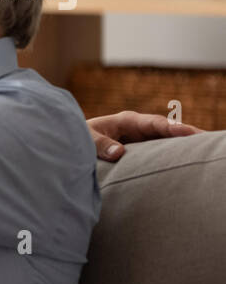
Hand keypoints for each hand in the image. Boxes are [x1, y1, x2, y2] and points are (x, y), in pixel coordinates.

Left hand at [86, 110, 203, 160]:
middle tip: (210, 140)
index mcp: (127, 121)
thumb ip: (100, 145)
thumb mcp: (85, 139)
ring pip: (167, 141)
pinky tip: (188, 162)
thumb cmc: (78, 138)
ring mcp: (143, 139)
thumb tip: (119, 153)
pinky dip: (174, 154)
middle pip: (168, 131)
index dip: (172, 128)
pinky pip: (161, 151)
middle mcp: (139, 128)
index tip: (189, 133)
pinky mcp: (143, 150)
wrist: (74, 145)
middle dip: (189, 135)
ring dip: (185, 146)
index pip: (154, 124)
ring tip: (207, 151)